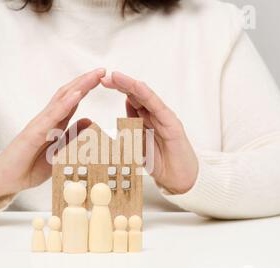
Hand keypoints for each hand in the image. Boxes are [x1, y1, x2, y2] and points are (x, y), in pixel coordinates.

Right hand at [0, 68, 105, 205]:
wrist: (5, 179)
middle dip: (85, 81)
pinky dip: (65, 104)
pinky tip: (76, 95)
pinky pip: (52, 117)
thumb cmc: (30, 167)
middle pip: (67, 94)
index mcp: (54, 124)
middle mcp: (47, 120)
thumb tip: (90, 122)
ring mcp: (39, 125)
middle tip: (102, 69)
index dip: (86, 88)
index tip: (102, 77)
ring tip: (93, 76)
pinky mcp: (33, 134)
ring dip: (78, 86)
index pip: (72, 101)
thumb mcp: (59, 153)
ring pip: (61, 100)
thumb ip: (72, 138)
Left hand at [101, 71, 198, 194]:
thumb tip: (117, 117)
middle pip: (137, 95)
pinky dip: (148, 96)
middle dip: (120, 84)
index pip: (130, 99)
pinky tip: (138, 87)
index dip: (117, 90)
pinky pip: (158, 107)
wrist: (178, 178)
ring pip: (146, 97)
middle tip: (105, 77)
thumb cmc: (159, 161)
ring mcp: (165, 118)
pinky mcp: (173, 124)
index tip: (102, 83)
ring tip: (116, 77)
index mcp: (146, 119)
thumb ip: (128, 130)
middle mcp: (155, 115)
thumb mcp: (136, 144)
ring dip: (130, 85)